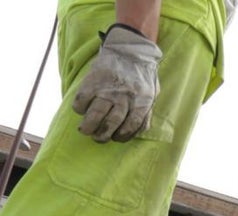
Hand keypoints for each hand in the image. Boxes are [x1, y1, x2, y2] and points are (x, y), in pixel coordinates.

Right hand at [72, 25, 161, 142]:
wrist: (130, 49)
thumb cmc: (143, 75)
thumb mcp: (152, 93)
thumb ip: (147, 111)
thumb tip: (139, 130)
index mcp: (142, 101)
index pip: (132, 126)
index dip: (122, 136)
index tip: (115, 138)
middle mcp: (125, 97)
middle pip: (112, 123)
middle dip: (102, 135)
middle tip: (97, 138)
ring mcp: (108, 89)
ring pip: (96, 114)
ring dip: (88, 126)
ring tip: (84, 130)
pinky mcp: (93, 80)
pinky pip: (82, 99)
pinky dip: (79, 108)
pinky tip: (80, 110)